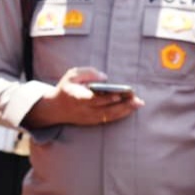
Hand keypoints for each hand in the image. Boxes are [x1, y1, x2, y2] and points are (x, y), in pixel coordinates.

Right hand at [22, 67, 143, 128]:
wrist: (55, 108)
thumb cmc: (66, 88)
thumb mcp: (71, 75)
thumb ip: (87, 72)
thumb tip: (104, 77)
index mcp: (77, 97)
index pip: (93, 99)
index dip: (106, 99)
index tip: (119, 95)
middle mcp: (83, 110)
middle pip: (105, 109)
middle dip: (123, 105)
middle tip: (137, 100)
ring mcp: (88, 117)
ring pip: (109, 116)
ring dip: (125, 111)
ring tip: (138, 103)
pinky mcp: (92, 121)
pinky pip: (108, 119)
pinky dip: (120, 115)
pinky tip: (130, 109)